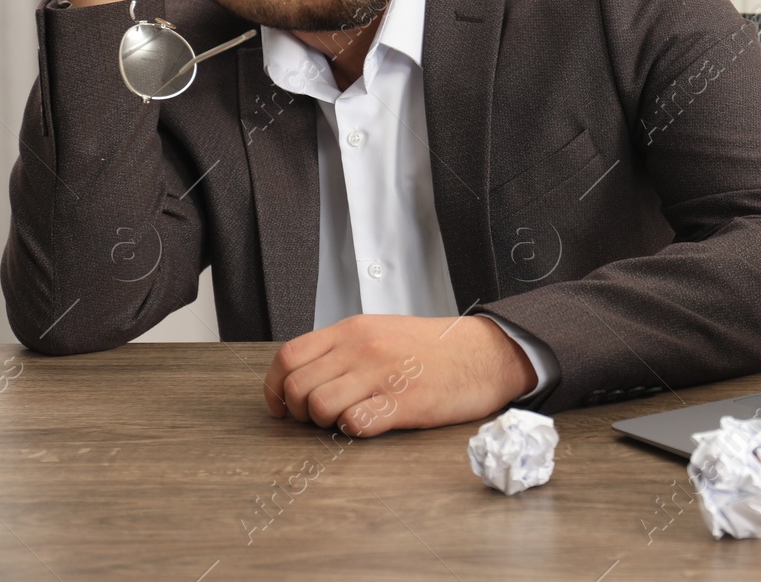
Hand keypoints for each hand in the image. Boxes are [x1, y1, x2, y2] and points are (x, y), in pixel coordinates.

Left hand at [262, 314, 537, 436]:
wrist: (486, 353)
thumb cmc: (436, 348)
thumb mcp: (383, 331)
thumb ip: (344, 348)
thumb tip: (304, 375)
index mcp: (354, 329)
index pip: (288, 357)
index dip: (274, 388)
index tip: (280, 406)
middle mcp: (362, 348)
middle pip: (297, 387)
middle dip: (298, 412)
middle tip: (318, 418)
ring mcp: (382, 375)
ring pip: (318, 406)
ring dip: (325, 422)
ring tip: (347, 419)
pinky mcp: (403, 403)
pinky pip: (354, 424)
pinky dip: (354, 430)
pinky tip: (372, 422)